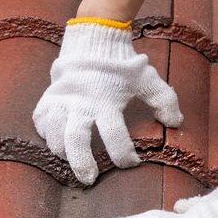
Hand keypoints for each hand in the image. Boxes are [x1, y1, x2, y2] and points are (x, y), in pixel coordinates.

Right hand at [32, 19, 182, 184]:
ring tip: (70, 160)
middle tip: (89, 179)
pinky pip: (40, 119)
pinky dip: (45, 132)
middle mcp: (81, 101)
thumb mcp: (146, 78)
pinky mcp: (49, 95)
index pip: (114, 134)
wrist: (94, 37)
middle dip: (82, 162)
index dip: (124, 154)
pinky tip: (54, 139)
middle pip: (76, 138)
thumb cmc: (121, 63)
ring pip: (54, 132)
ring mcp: (62, 98)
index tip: (132, 162)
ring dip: (61, 150)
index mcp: (107, 99)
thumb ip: (164, 99)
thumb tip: (176, 122)